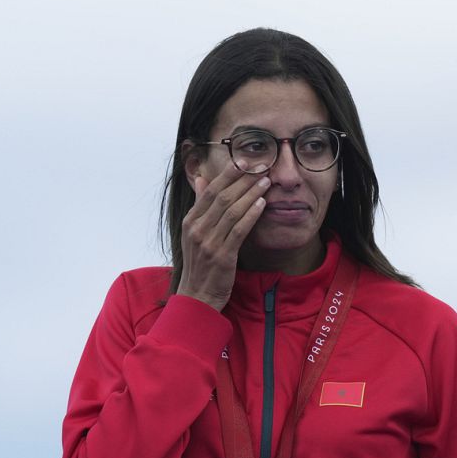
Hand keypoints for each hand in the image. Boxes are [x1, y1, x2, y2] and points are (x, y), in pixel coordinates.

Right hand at [176, 161, 269, 311]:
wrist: (197, 296)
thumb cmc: (200, 264)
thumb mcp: (193, 232)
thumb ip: (199, 205)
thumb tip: (199, 179)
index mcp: (190, 221)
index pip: (209, 191)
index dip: (228, 175)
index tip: (244, 161)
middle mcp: (197, 229)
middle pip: (222, 197)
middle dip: (243, 179)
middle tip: (261, 166)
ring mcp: (208, 243)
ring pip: (232, 211)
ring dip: (251, 193)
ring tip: (265, 181)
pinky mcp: (222, 256)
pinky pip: (238, 230)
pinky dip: (251, 215)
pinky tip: (262, 204)